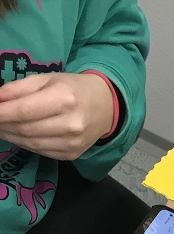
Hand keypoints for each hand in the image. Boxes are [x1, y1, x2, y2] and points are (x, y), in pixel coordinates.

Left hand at [0, 72, 114, 159]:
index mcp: (65, 99)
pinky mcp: (72, 155)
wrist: (104, 108)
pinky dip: (25, 143)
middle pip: (26, 129)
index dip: (2, 114)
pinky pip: (40, 151)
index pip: (24, 111)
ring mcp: (73, 143)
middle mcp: (71, 124)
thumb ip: (19, 89)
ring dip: (11, 136)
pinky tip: (19, 135)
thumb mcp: (46, 79)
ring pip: (31, 143)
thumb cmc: (73, 88)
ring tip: (2, 127)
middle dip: (3, 125)